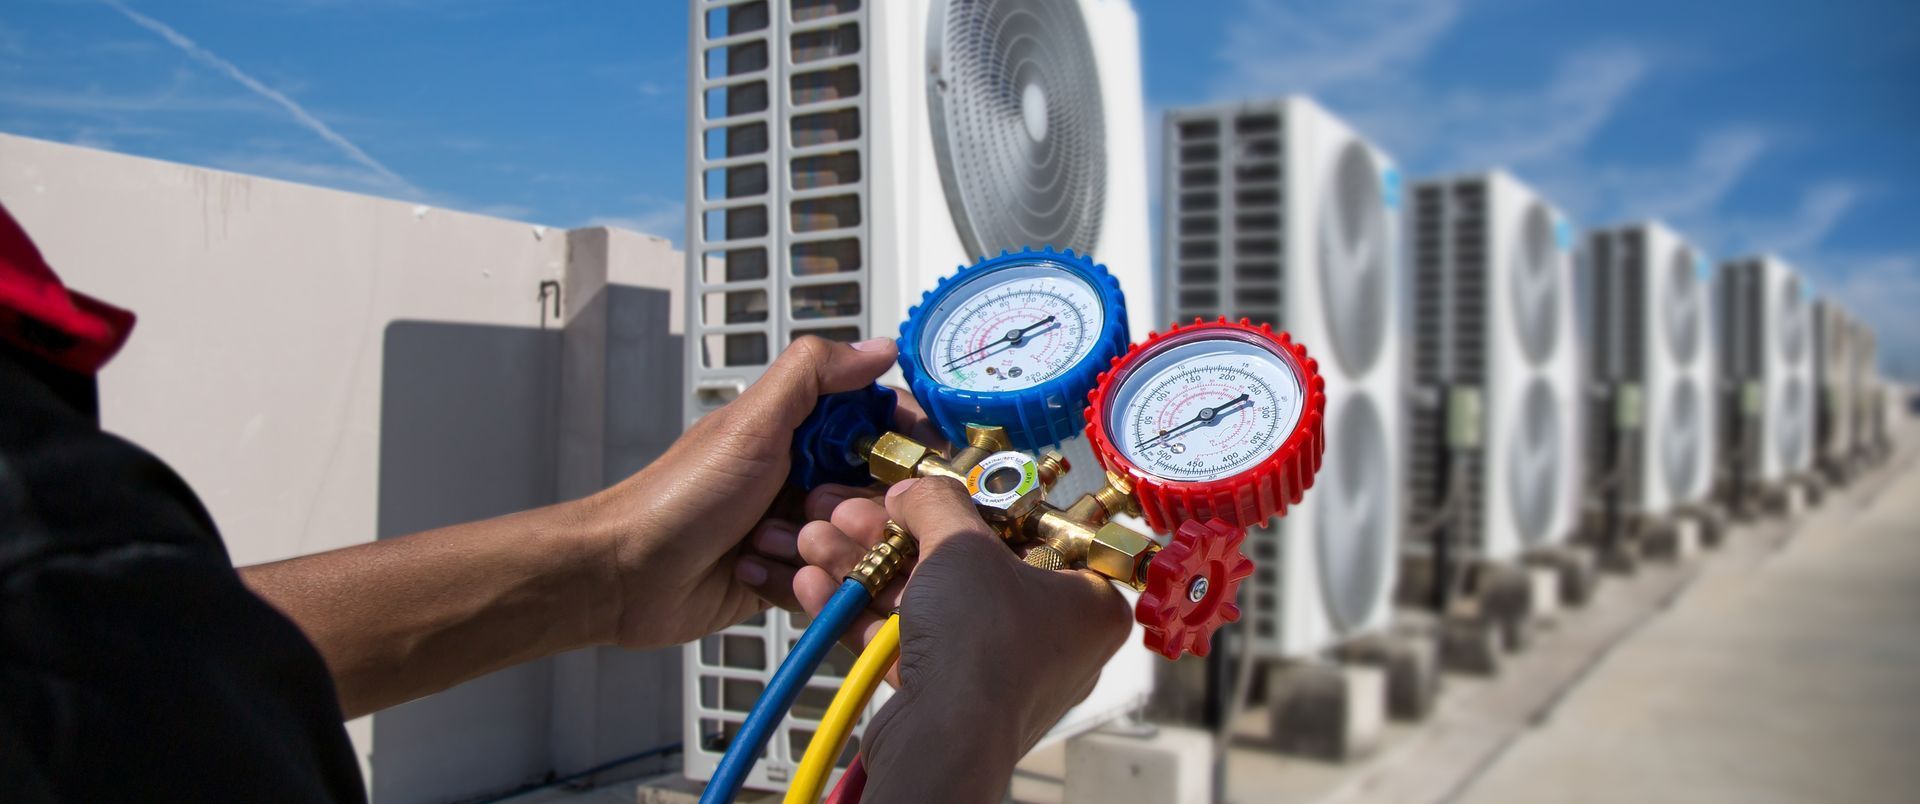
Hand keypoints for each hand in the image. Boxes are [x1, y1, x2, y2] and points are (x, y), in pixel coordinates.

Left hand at [578, 335, 931, 649]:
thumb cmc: (680, 496)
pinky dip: (798, 584)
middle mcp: (800, 476)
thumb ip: (814, 374)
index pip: (877, 425)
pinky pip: (825, 587)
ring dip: (819, 550)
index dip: (904, 441)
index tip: (924, 459)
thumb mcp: (752, 423)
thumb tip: (879, 346)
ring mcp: (793, 529)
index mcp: (797, 429)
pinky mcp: (784, 578)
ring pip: (854, 545)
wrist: (624, 574)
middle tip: (814, 511)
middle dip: (852, 510)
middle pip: (875, 493)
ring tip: (767, 544)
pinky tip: (754, 573)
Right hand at [791, 477, 1132, 800]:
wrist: (943, 741)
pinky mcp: (952, 699)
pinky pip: (908, 643)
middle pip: (966, 565)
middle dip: (895, 536)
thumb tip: (914, 491)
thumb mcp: (960, 543)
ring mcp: (999, 671)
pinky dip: (864, 613)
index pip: (1034, 533)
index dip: (976, 504)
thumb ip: (937, 502)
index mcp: (1087, 601)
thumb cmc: (981, 644)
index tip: (932, 488)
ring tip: (817, 540)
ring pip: (927, 603)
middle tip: (853, 512)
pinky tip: (816, 584)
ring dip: (868, 568)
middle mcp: (1052, 639)